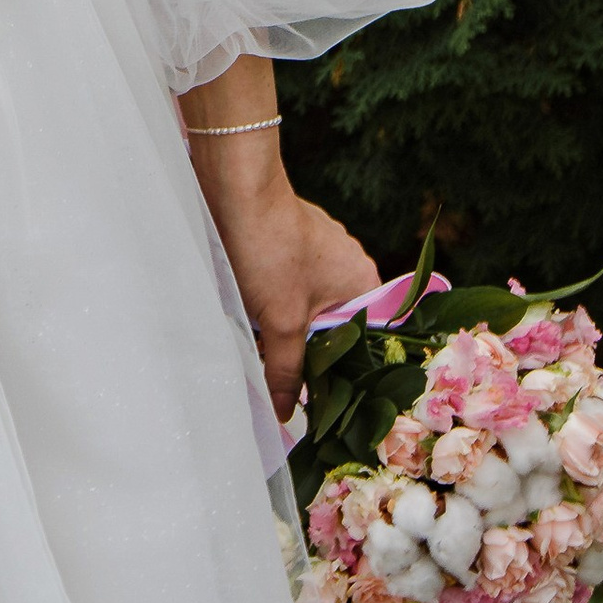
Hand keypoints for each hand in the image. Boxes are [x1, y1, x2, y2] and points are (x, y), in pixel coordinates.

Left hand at [184, 132, 379, 420]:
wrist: (233, 189)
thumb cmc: (268, 250)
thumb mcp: (281, 322)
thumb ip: (288, 370)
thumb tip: (288, 412)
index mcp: (364, 282)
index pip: (368, 341)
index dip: (345, 370)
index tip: (325, 397)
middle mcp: (350, 265)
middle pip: (336, 327)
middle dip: (310, 352)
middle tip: (288, 381)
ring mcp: (320, 252)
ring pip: (308, 309)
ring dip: (287, 328)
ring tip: (265, 349)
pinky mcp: (291, 244)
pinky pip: (290, 288)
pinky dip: (273, 305)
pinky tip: (250, 317)